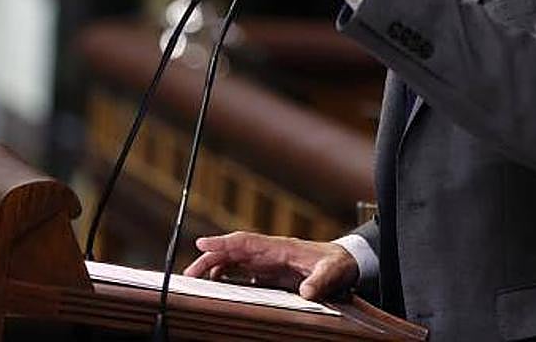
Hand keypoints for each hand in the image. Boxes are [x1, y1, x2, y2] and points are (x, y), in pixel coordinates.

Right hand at [182, 231, 358, 300]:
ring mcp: (268, 261)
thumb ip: (320, 281)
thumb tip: (307, 293)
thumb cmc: (337, 263)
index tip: (202, 243)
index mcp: (280, 247)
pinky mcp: (270, 272)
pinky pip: (242, 271)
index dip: (223, 242)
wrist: (345, 262)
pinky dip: (227, 275)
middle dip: (209, 258)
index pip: (245, 241)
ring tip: (197, 280)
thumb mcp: (332, 272)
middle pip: (232, 251)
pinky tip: (218, 284)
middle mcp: (269, 252)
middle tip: (190, 274)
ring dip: (214, 267)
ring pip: (233, 260)